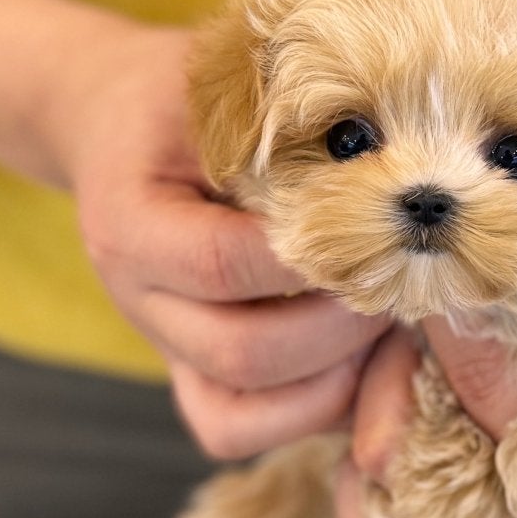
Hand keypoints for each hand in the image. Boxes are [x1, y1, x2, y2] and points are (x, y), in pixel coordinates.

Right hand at [41, 17, 387, 456]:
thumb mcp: (227, 86)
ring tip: (386, 319)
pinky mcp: (188, 375)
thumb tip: (397, 176)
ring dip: (337, 378)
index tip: (377, 229)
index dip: (312, 260)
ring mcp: (162, 345)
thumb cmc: (187, 94)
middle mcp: (136, 298)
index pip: (225, 264)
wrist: (115, 120)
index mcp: (129, 221)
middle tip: (401, 281)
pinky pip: (238, 431)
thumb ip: (286, 130)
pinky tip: (357, 357)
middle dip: (342, 327)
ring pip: (246, 411)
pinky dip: (309, 411)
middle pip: (244, 353)